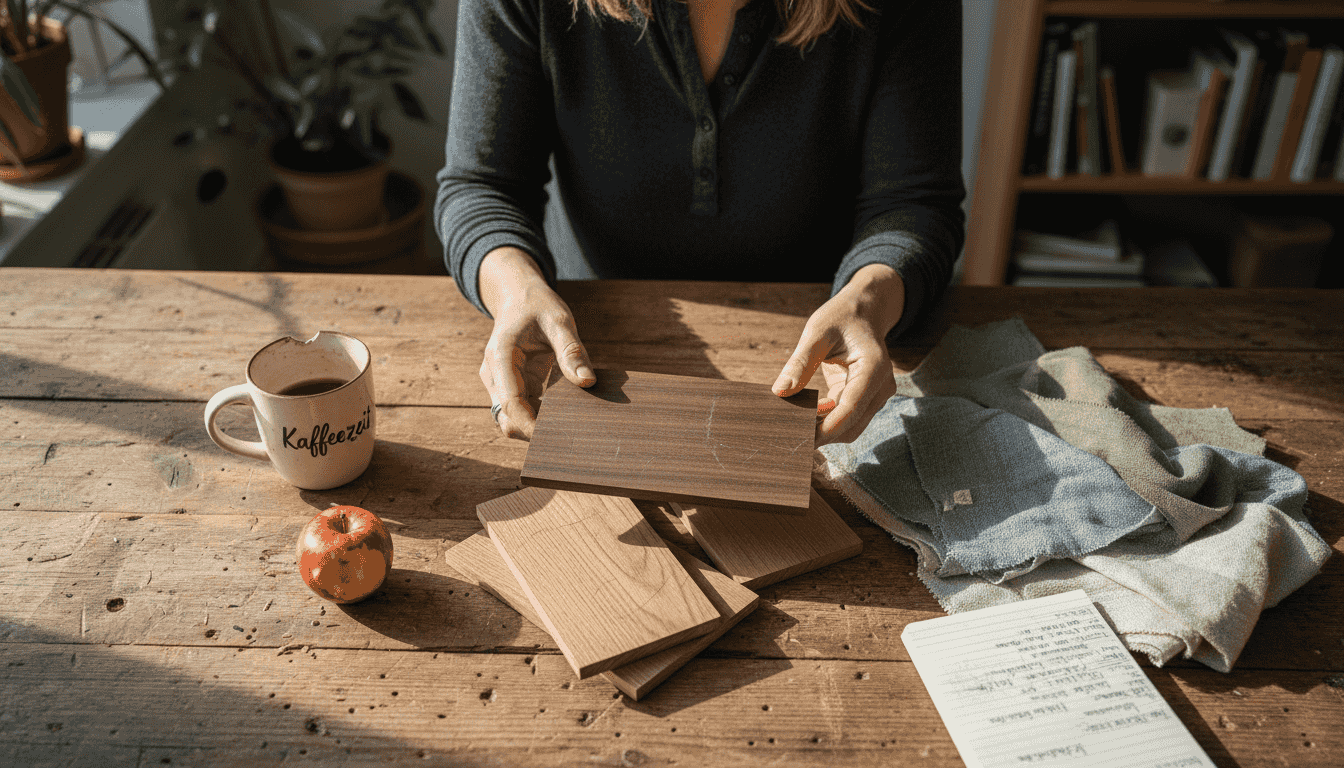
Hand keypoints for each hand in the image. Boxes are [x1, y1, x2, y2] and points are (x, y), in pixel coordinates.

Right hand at [478, 247, 594, 439]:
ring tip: (568, 424)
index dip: (530, 425)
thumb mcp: (559, 320)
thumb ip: (572, 351)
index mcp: (501, 355)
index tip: (555, 436)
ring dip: (535, 426)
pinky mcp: (508, 387)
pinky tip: (562, 414)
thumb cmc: (538, 305)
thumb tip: (587, 382)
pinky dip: (537, 417)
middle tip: (568, 433)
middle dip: (533, 431)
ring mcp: (498, 382)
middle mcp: (493, 373)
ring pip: (510, 419)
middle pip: (507, 418)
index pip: (511, 402)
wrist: (519, 297)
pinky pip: (519, 411)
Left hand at [772, 264, 903, 444]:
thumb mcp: (817, 333)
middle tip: (791, 436)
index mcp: (874, 366)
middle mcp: (881, 385)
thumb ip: (800, 363)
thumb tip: (779, 392)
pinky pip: (846, 418)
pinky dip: (826, 421)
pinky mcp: (865, 398)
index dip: (828, 426)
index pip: (852, 406)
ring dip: (824, 430)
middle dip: (824, 433)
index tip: (804, 438)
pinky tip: (803, 417)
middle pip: (853, 424)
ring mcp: (875, 394)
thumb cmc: (840, 317)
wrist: (862, 313)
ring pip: (850, 426)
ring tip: (794, 427)